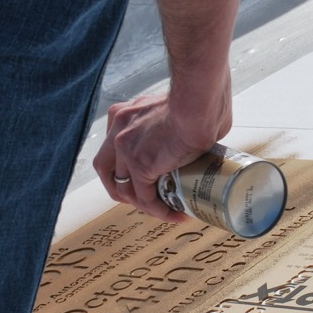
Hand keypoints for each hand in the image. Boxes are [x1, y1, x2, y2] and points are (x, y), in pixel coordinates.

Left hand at [92, 89, 231, 220]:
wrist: (199, 100)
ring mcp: (126, 147)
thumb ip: (181, 122)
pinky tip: (175, 214)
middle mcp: (119, 128)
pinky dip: (159, 209)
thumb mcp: (180, 109)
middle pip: (107, 168)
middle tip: (147, 199)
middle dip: (123, 188)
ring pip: (125, 188)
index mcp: (126, 113)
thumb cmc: (202, 98)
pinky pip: (145, 196)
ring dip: (144, 204)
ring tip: (167, 211)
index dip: (127, 166)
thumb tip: (205, 132)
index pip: (115, 147)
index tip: (148, 176)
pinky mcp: (140, 164)